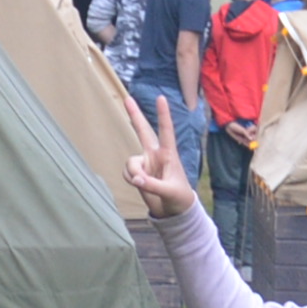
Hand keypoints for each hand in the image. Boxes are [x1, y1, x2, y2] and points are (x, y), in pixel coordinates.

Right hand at [123, 95, 197, 219]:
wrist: (174, 210)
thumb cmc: (179, 197)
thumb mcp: (169, 192)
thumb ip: (152, 185)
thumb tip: (135, 179)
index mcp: (169, 154)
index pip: (166, 131)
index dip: (163, 114)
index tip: (161, 97)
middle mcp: (155, 154)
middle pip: (142, 131)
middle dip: (134, 115)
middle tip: (127, 98)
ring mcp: (145, 163)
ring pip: (131, 162)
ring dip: (133, 173)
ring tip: (143, 183)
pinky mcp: (138, 173)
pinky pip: (127, 173)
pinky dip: (130, 179)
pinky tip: (140, 185)